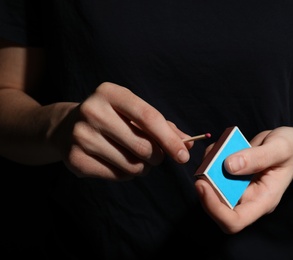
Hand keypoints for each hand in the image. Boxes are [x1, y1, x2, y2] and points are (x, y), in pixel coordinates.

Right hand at [51, 82, 192, 179]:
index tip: (184, 156)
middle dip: (157, 156)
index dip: (170, 139)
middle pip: (143, 146)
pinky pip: (118, 176)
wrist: (67, 127)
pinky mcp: (75, 159)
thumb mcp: (135, 113)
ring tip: (135, 157)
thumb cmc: (113, 119)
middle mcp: (93, 111)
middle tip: (155, 156)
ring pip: (132, 165)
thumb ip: (164, 127)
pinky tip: (117, 162)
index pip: (149, 117)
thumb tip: (189, 144)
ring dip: (143, 167)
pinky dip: (126, 174)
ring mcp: (81, 136)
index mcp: (110, 93)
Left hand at [195, 126, 292, 232]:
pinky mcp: (233, 177)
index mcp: (263, 200)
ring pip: (213, 190)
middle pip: (219, 208)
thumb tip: (228, 166)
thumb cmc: (291, 148)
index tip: (202, 185)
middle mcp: (249, 198)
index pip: (235, 220)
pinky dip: (210, 161)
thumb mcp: (280, 148)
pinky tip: (217, 148)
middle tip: (204, 165)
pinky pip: (214, 174)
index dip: (215, 209)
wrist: (292, 143)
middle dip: (207, 188)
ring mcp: (240, 188)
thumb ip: (257, 158)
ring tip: (213, 152)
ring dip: (206, 172)